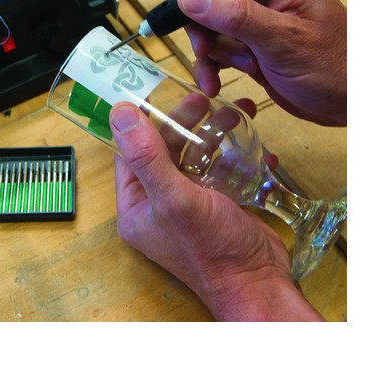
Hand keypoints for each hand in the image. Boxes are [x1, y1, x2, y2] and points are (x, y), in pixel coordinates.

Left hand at [110, 98, 322, 320]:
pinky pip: (219, 170)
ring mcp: (189, 205)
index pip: (130, 152)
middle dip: (186, 122)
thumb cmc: (212, 250)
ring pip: (196, 155)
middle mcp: (158, 204)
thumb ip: (146, 156)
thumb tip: (120, 112)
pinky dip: (234, 154)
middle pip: (166, 148)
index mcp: (136, 205)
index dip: (144, 121)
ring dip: (214, 132)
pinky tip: (252, 143)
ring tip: (236, 113)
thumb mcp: (175, 198)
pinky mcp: (218, 205)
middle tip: (205, 99)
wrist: (258, 284)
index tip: (161, 94)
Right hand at [168, 0, 346, 126]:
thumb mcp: (284, 40)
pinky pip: (216, 46)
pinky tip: (215, 82)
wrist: (351, 107)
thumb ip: (237, 15)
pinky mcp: (249, 44)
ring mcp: (256, 18)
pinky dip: (210, 65)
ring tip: (219, 69)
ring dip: (206, 48)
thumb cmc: (336, 68)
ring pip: (209, 20)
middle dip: (200, 19)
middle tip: (201, 44)